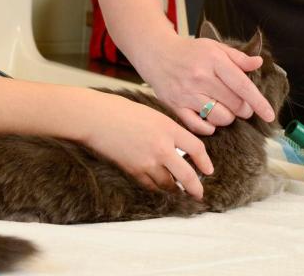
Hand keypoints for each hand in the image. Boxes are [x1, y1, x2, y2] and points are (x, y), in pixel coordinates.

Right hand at [80, 93, 213, 199]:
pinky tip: (159, 187)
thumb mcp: (152, 114)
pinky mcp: (133, 171)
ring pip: (168, 184)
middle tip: (199, 194)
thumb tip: (179, 144)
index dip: (205, 162)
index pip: (196, 149)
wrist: (95, 118)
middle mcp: (162, 148)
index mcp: (169, 128)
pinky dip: (157, 188)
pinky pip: (150, 186)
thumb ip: (168, 130)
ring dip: (175, 189)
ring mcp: (147, 162)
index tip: (208, 170)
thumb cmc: (121, 110)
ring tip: (178, 191)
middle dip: (195, 188)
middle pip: (187, 175)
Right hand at [132, 36, 274, 135]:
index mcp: (213, 61)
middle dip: (244, 109)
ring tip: (223, 108)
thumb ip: (237, 57)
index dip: (259, 102)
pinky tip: (209, 118)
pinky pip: (200, 126)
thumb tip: (258, 63)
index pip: (242, 85)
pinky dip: (209, 127)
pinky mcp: (176, 106)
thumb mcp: (214, 47)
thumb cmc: (188, 51)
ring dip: (228, 117)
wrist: (156, 53)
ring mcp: (187, 93)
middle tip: (241, 105)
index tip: (269, 115)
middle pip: (235, 104)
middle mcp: (200, 77)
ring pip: (220, 117)